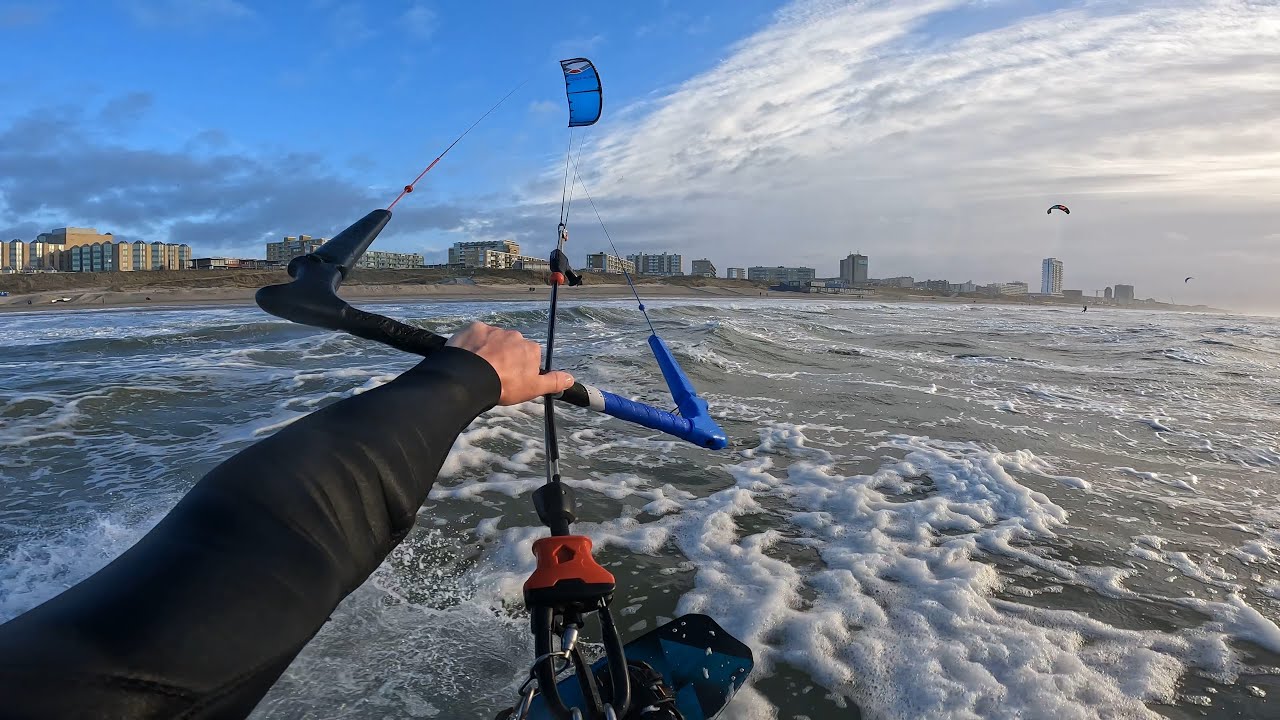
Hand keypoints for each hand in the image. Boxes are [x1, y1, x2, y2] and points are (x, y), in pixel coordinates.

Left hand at [446, 322, 574, 405]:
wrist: (471, 378)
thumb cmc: (504, 385)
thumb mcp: (533, 388)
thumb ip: (553, 382)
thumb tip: (571, 379)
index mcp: (530, 348)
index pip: (529, 355)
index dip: (520, 367)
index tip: (511, 378)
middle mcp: (515, 335)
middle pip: (511, 345)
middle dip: (504, 356)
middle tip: (494, 373)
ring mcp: (494, 330)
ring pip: (493, 339)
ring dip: (488, 349)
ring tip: (479, 367)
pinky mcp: (475, 328)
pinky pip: (475, 334)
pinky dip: (473, 343)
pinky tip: (468, 356)